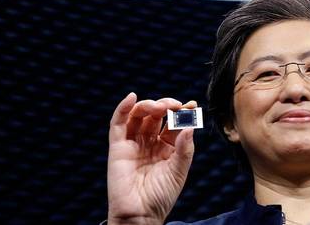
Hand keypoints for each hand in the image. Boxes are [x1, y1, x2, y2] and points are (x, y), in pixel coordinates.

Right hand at [107, 93, 196, 224]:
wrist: (140, 216)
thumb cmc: (161, 197)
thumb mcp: (179, 171)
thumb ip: (185, 148)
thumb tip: (190, 126)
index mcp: (167, 148)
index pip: (174, 124)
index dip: (182, 112)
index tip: (192, 105)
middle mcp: (150, 143)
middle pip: (156, 116)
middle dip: (166, 106)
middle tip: (174, 106)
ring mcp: (133, 143)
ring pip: (139, 115)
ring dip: (149, 105)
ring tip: (160, 106)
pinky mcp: (117, 147)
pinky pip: (118, 124)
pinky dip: (123, 108)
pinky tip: (131, 97)